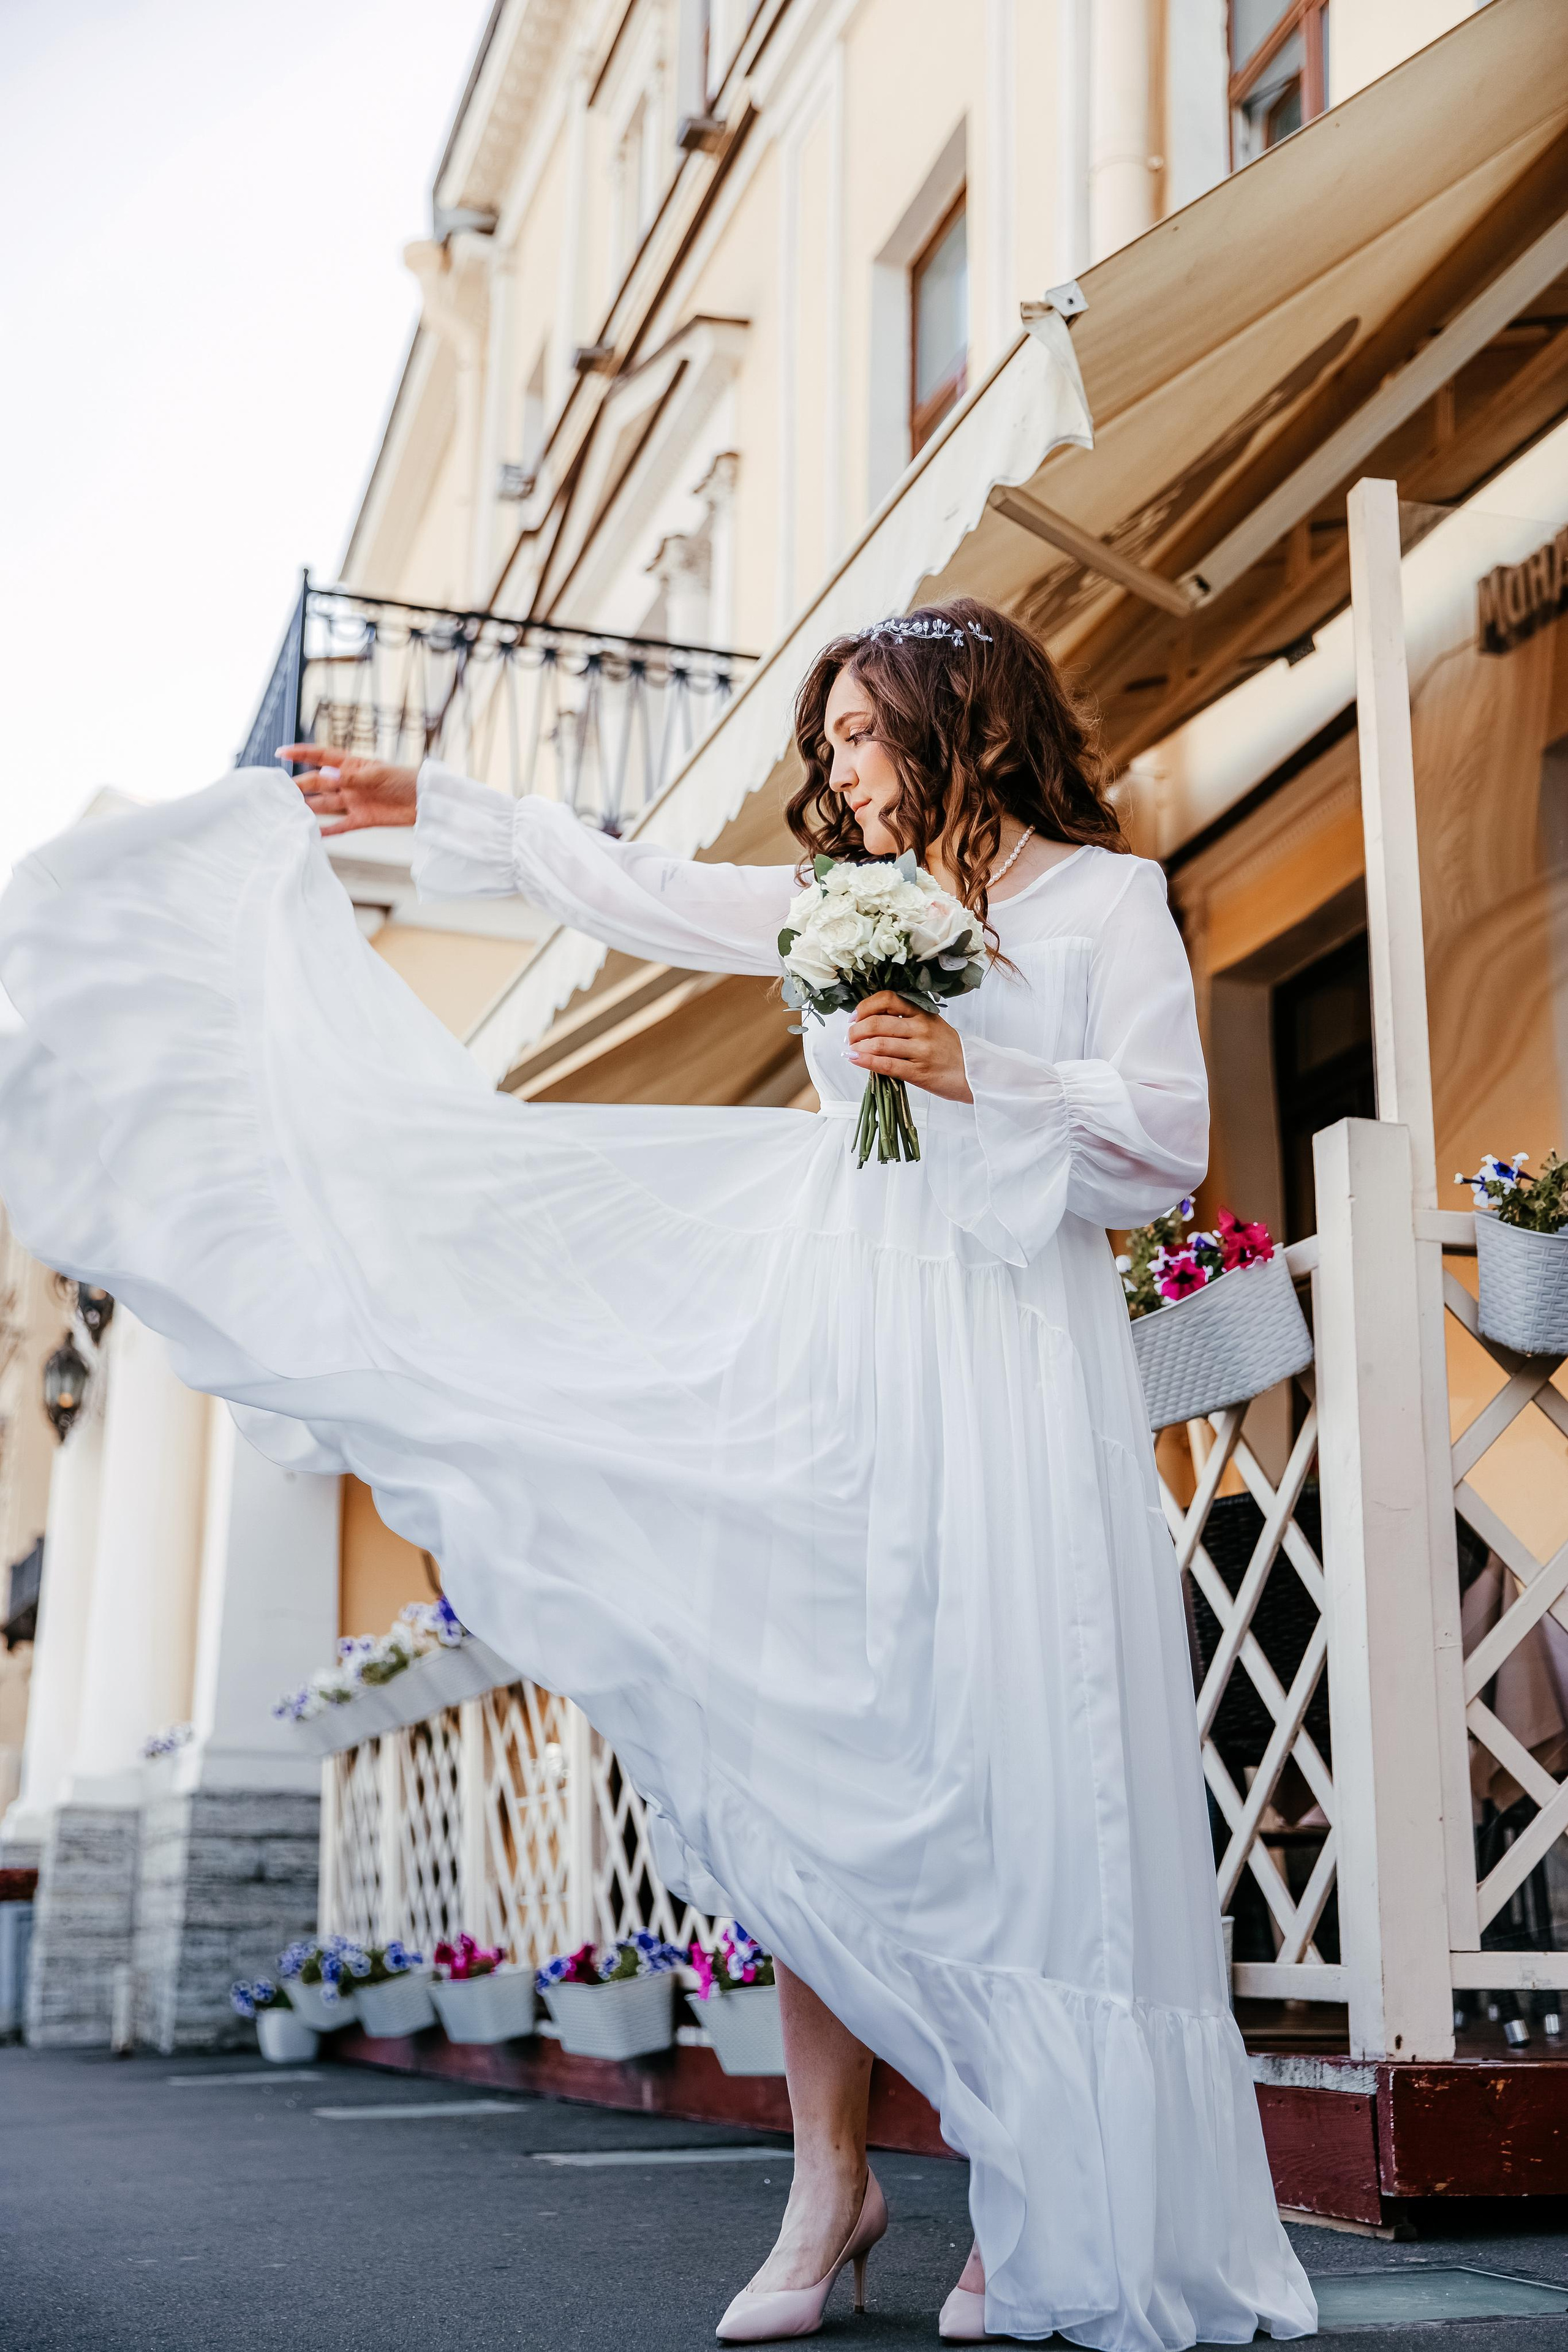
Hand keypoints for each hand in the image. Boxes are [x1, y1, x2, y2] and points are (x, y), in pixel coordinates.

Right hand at [275, 746, 418, 834]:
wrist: (425, 800)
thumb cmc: (404, 779)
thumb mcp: (378, 775)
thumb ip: (352, 778)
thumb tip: (327, 776)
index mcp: (351, 764)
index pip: (321, 756)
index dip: (301, 753)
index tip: (280, 752)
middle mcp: (348, 782)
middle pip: (318, 783)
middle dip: (299, 786)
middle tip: (279, 791)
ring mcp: (354, 801)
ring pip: (325, 804)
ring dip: (308, 808)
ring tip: (288, 811)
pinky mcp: (362, 819)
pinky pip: (340, 826)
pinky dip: (327, 831)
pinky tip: (312, 834)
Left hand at [846, 991, 972, 1102]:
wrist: (974, 1074)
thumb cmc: (949, 1050)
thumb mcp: (932, 1026)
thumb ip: (906, 1021)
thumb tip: (869, 1022)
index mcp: (923, 1013)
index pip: (888, 999)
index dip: (865, 1006)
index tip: (854, 1017)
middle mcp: (922, 1028)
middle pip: (878, 1023)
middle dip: (856, 1031)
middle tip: (850, 1037)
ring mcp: (921, 1050)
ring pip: (879, 1044)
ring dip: (858, 1046)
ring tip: (851, 1049)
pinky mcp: (919, 1072)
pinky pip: (886, 1065)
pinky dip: (866, 1061)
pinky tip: (855, 1059)